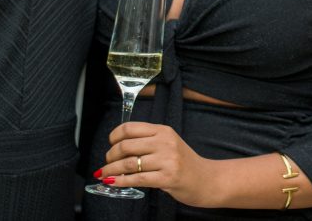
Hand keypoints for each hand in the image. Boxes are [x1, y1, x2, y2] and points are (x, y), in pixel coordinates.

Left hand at [96, 121, 220, 207]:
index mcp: (163, 130)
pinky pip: (137, 179)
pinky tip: (114, 182)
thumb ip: (147, 142)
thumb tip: (118, 148)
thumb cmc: (184, 163)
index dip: (114, 136)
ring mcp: (167, 160)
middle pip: (126, 145)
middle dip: (110, 156)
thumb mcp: (168, 144)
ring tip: (105, 174)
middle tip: (107, 163)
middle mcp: (165, 142)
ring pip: (129, 163)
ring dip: (111, 170)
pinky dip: (121, 181)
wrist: (206, 180)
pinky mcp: (167, 178)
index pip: (130, 128)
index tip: (110, 144)